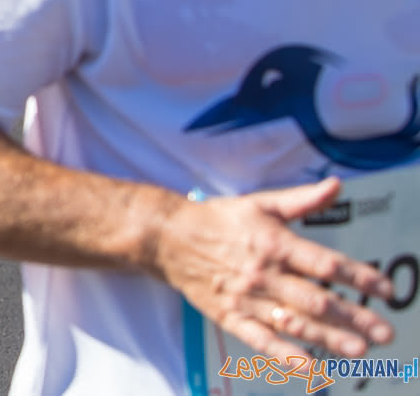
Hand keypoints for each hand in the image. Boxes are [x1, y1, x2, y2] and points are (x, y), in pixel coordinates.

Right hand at [156, 178, 395, 361]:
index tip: (385, 289)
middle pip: (316, 299)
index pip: (325, 263)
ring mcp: (246, 298)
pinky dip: (286, 356)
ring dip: (328, 338)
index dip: (358, 276)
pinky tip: (312, 368)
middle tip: (385, 331)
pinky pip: (261, 341)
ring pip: (294, 322)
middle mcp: (264, 273)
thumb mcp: (261, 203)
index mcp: (274, 243)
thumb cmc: (220, 219)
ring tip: (360, 350)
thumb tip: (336, 184)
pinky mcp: (230, 317)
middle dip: (354, 316)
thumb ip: (302, 200)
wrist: (168, 237)